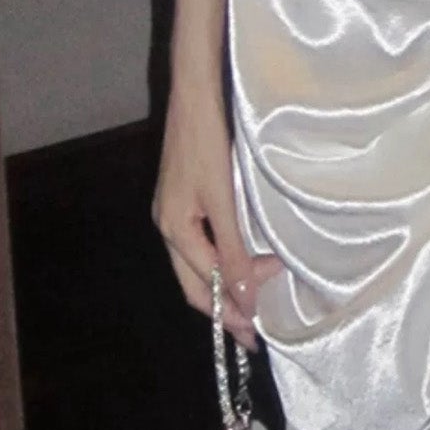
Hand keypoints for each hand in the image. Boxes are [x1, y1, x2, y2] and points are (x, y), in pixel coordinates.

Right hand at [154, 90, 277, 344]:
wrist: (195, 94)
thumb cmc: (208, 141)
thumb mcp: (224, 198)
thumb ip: (233, 249)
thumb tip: (244, 298)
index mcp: (174, 229)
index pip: (206, 284)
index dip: (234, 308)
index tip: (262, 326)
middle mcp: (168, 226)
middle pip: (194, 284)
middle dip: (224, 311)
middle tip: (253, 335)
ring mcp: (173, 213)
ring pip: (197, 266)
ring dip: (225, 287)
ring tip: (253, 304)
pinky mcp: (184, 200)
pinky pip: (202, 246)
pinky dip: (222, 263)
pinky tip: (241, 266)